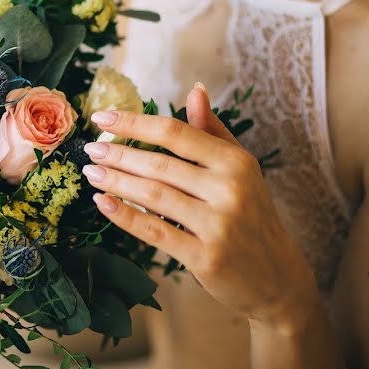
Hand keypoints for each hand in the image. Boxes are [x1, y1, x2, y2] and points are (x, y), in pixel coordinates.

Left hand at [83, 83, 319, 329]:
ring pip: (153, 196)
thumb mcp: (241, 169)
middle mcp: (230, 190)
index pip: (176, 133)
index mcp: (236, 162)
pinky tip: (103, 202)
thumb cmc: (251, 215)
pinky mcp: (206, 258)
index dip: (135, 122)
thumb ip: (213, 131)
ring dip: (116, 182)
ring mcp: (218, 225)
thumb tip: (195, 89)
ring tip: (92, 173)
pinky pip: (155, 232)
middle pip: (160, 165)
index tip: (102, 118)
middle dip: (119, 154)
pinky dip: (124, 216)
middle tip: (90, 149)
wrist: (277, 278)